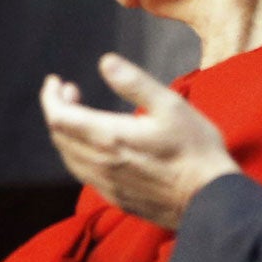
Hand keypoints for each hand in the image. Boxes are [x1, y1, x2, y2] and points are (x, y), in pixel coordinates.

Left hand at [39, 53, 237, 228]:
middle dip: (58, 108)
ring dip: (66, 131)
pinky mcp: (113, 196)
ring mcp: (104, 183)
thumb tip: (105, 61)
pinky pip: (82, 171)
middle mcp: (98, 162)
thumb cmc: (195, 150)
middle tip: (71, 91)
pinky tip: (94, 143)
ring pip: (68, 154)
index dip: (50, 97)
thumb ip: (134, 83)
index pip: (58, 116)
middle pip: (59, 134)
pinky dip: (77, 151)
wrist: (211, 199)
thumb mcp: (171, 107)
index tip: (55, 81)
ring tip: (80, 113)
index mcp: (108, 137)